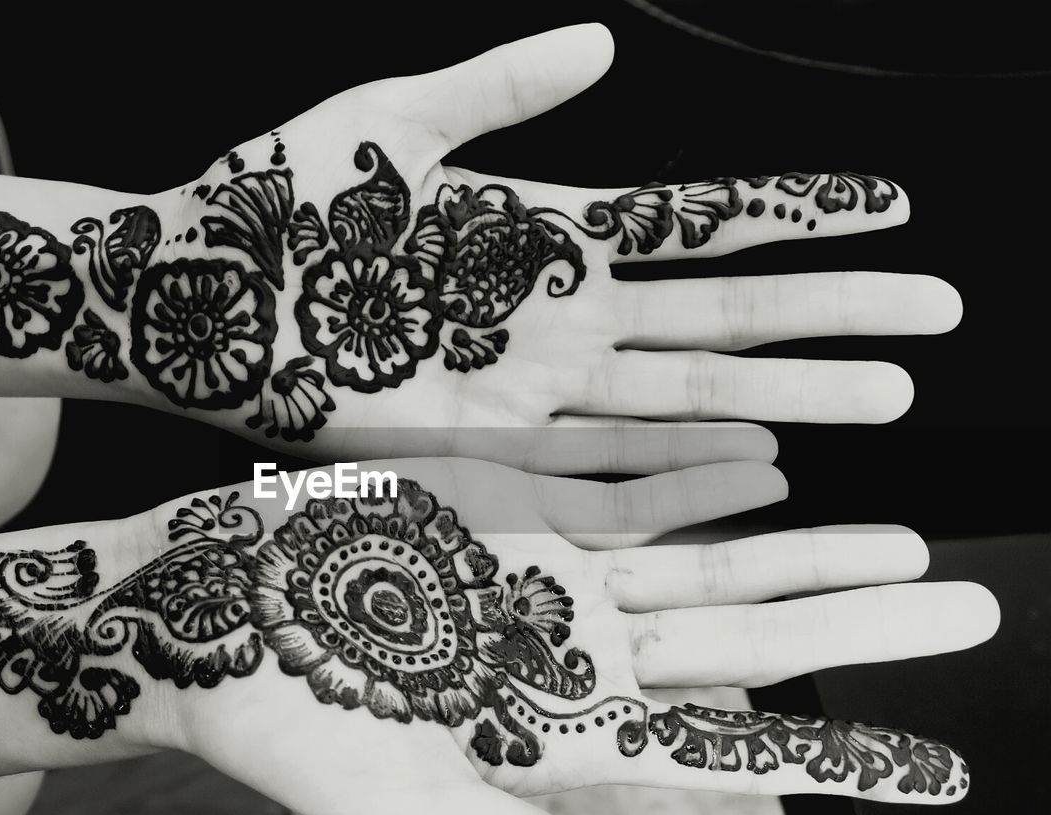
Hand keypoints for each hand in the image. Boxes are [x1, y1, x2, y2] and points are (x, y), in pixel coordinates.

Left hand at [84, 23, 958, 473]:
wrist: (193, 295)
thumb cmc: (276, 201)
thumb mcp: (393, 120)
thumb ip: (500, 87)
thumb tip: (606, 41)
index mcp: (542, 230)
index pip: (695, 219)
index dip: (791, 213)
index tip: (887, 206)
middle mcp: (554, 313)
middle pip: (719, 311)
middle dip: (829, 315)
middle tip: (934, 322)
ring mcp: (527, 381)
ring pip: (683, 386)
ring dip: (785, 392)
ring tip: (885, 394)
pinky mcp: (483, 441)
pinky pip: (604, 453)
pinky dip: (684, 457)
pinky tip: (763, 461)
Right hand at [130, 458, 994, 814]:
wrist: (208, 612)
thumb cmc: (291, 728)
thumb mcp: (412, 811)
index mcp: (565, 735)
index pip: (734, 749)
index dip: (843, 760)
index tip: (950, 769)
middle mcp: (576, 655)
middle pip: (748, 641)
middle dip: (861, 627)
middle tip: (974, 608)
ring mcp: (550, 578)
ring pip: (708, 562)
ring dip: (806, 553)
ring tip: (907, 545)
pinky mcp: (510, 514)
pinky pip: (628, 493)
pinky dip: (703, 482)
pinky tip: (775, 471)